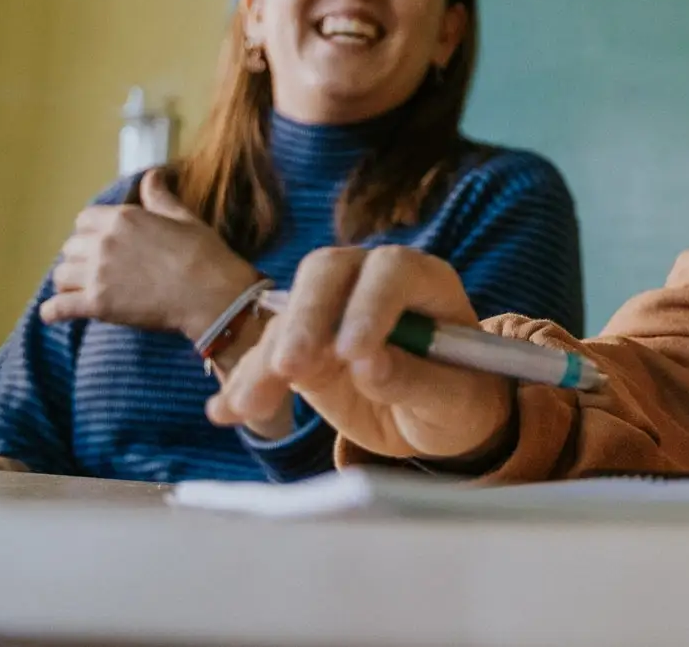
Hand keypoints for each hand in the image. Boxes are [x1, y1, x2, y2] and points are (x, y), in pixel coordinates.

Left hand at [39, 170, 261, 338]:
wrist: (212, 293)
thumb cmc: (203, 253)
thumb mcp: (184, 217)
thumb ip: (159, 197)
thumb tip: (151, 175)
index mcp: (122, 218)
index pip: (84, 220)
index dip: (92, 231)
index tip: (105, 243)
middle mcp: (103, 242)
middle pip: (70, 247)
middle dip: (82, 257)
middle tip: (100, 270)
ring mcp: (97, 274)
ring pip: (61, 276)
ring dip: (71, 282)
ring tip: (84, 290)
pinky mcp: (97, 304)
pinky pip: (56, 308)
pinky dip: (53, 312)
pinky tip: (58, 313)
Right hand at [206, 245, 513, 462]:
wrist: (438, 418)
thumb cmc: (461, 399)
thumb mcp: (456, 399)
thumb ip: (418, 380)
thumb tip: (369, 367)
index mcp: (425, 282)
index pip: (393, 270)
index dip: (369, 305)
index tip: (354, 353)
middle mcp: (373, 284)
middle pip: (328, 273)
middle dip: (306, 318)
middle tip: (290, 367)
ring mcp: (333, 311)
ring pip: (289, 318)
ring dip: (265, 361)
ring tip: (250, 405)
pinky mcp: (303, 346)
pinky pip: (267, 356)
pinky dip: (246, 382)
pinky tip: (227, 410)